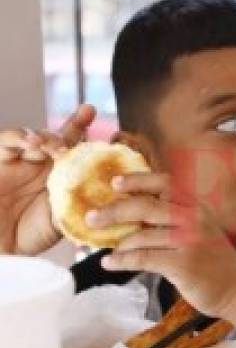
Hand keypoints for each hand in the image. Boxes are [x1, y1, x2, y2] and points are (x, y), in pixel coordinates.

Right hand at [0, 105, 95, 254]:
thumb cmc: (28, 234)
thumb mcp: (59, 223)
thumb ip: (78, 209)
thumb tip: (108, 205)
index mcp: (64, 175)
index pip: (81, 153)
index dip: (98, 142)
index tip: (113, 133)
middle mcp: (45, 164)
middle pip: (62, 137)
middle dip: (76, 123)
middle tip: (88, 113)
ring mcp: (22, 160)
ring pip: (37, 136)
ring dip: (48, 135)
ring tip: (55, 144)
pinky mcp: (0, 159)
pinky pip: (8, 142)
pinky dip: (19, 137)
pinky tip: (29, 141)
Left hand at [89, 171, 235, 317]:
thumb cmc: (215, 261)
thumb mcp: (201, 231)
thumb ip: (174, 220)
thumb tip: (131, 216)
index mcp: (197, 207)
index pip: (165, 184)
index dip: (137, 181)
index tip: (114, 182)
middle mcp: (194, 220)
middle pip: (146, 207)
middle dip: (114, 211)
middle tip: (92, 218)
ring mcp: (189, 242)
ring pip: (141, 236)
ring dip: (118, 243)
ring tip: (105, 249)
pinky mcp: (182, 265)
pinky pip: (142, 259)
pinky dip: (121, 261)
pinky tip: (110, 263)